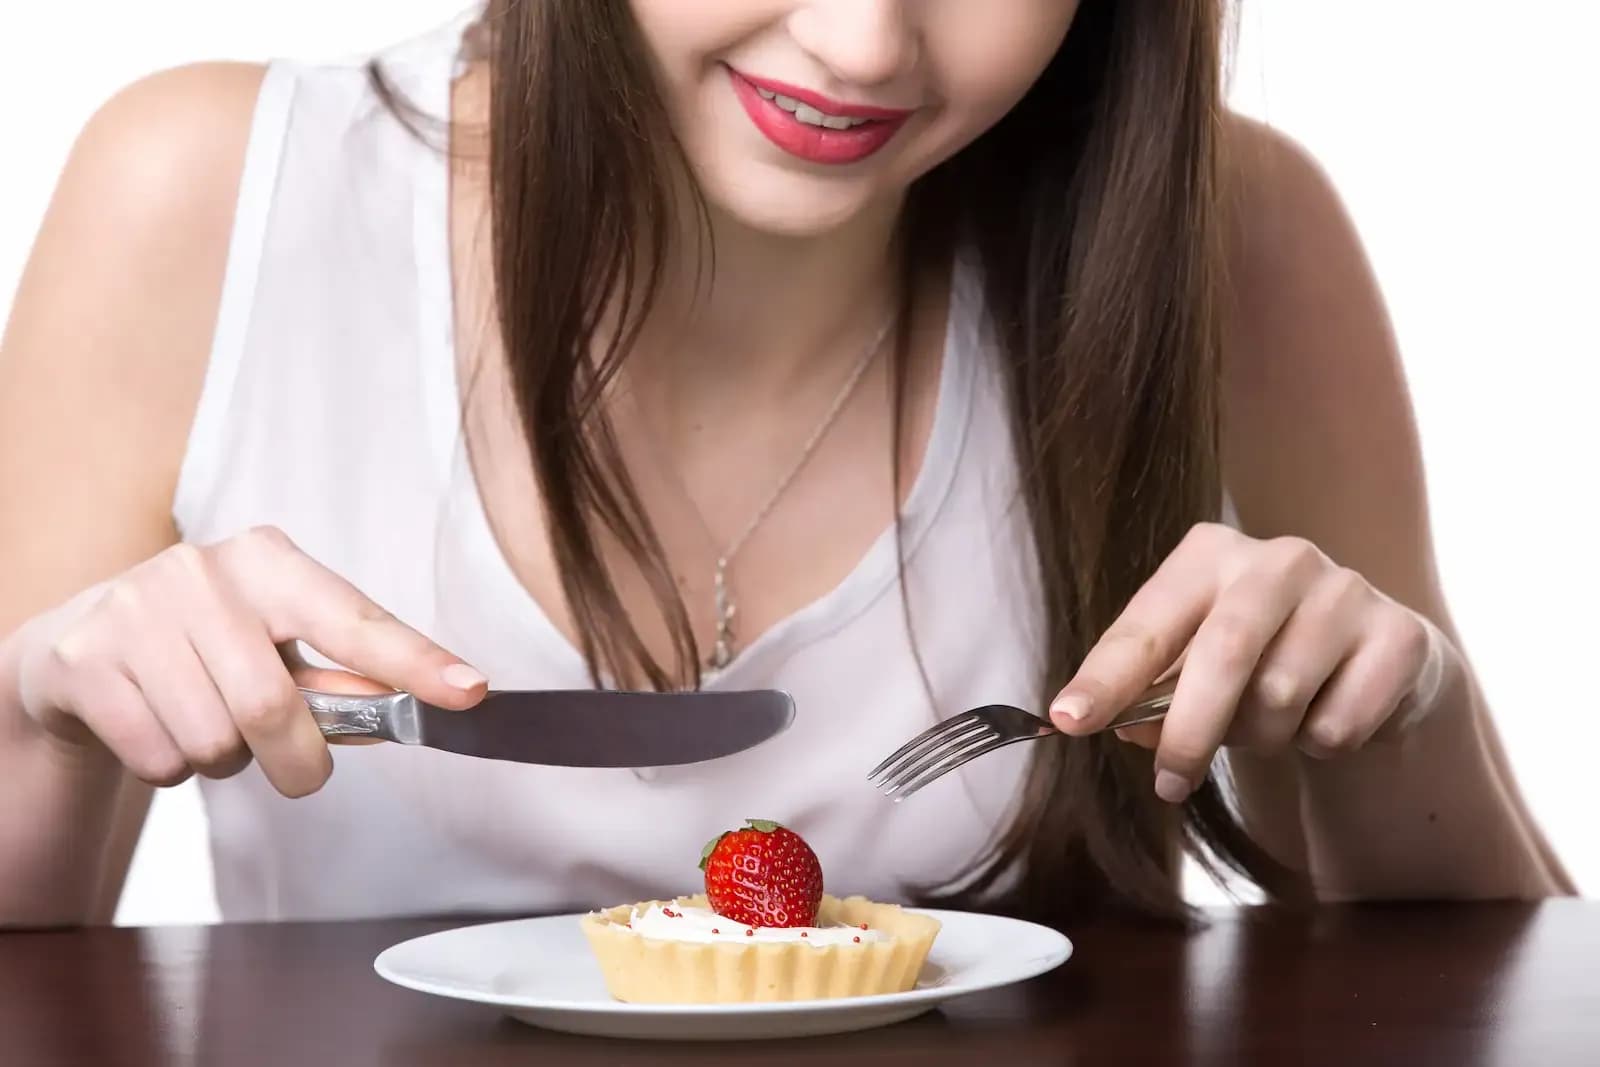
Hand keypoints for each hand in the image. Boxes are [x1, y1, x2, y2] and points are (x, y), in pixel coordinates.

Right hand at [7, 526, 485, 796]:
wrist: (81, 647)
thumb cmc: (204, 647)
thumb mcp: (273, 648)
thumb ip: (337, 682)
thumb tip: (396, 709)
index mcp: (270, 561)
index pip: (355, 620)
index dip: (414, 662)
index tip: (469, 691)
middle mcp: (203, 572)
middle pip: (274, 708)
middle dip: (297, 761)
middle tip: (298, 770)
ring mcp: (137, 610)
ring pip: (213, 741)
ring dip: (225, 762)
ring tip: (206, 724)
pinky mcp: (86, 659)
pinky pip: (158, 758)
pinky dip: (170, 768)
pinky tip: (157, 726)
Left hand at [1049, 523, 1442, 803]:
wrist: (1373, 657)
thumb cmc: (1260, 657)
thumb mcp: (1194, 665)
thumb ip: (1152, 692)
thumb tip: (1122, 727)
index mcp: (1209, 554)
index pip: (1147, 624)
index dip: (1106, 676)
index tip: (1069, 720)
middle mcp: (1279, 559)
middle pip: (1223, 656)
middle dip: (1189, 731)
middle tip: (1170, 786)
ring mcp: (1347, 590)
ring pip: (1281, 699)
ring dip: (1261, 738)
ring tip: (1268, 726)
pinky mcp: (1401, 636)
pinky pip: (1338, 725)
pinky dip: (1319, 745)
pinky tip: (1326, 716)